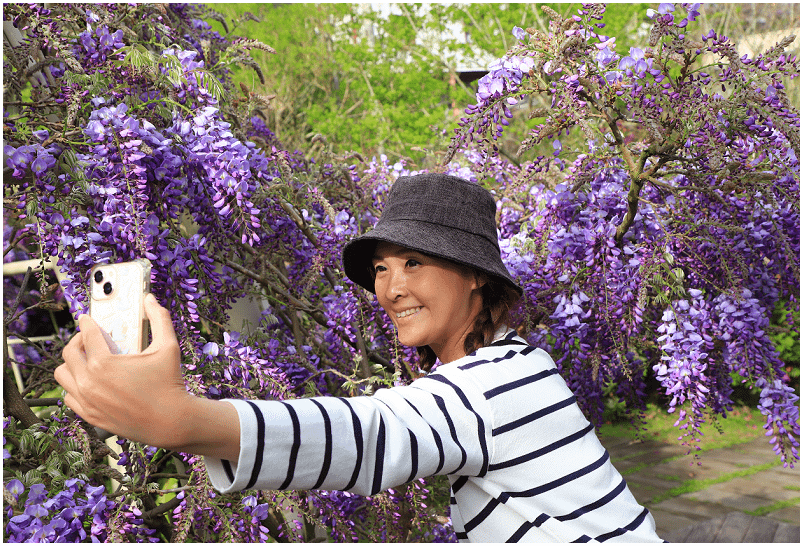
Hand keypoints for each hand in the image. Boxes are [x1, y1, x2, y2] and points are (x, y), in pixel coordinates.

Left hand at [56, 294, 239, 459]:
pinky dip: (74, 386)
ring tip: (85, 360)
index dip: (86, 323)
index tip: (86, 319)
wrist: (171, 421)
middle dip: (77, 341)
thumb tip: (150, 298)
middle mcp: (89, 382)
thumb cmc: (170, 383)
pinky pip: (68, 396)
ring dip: (71, 364)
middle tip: (88, 338)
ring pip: (63, 375)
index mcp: (104, 363)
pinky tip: (88, 381)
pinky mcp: (89, 415)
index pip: (87, 335)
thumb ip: (159, 319)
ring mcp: (87, 401)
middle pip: (69, 353)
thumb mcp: (168, 347)